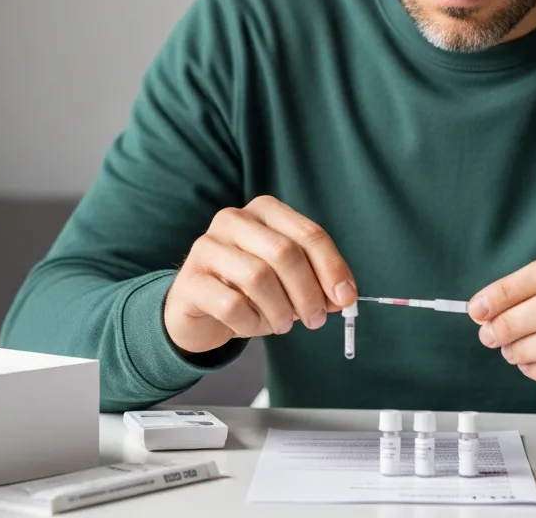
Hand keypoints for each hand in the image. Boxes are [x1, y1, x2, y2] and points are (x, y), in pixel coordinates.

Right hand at [164, 195, 357, 353]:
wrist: (197, 310)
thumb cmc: (248, 290)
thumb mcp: (287, 281)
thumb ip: (316, 283)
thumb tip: (343, 297)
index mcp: (264, 211)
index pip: (309, 234)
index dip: (332, 268)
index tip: (345, 298)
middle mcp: (234, 220)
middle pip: (284, 253)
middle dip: (308, 292)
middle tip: (314, 320)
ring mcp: (207, 247)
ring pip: (258, 277)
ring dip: (279, 311)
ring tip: (282, 324)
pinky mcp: (190, 279)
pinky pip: (231, 304)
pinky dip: (250, 322)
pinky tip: (250, 324)